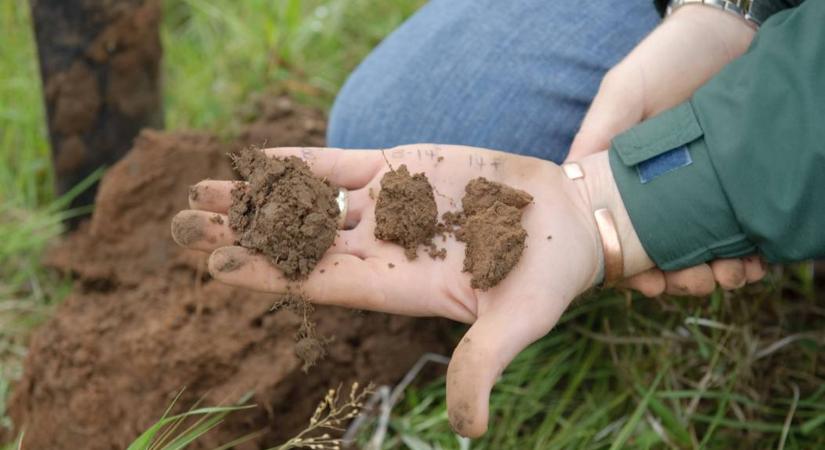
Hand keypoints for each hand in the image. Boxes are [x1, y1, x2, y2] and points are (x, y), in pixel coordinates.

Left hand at [172, 144, 649, 436]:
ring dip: (255, 198)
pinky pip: (339, 165)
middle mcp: (381, 248)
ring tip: (200, 192)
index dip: (271, 273)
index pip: (320, 281)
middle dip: (243, 234)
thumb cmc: (548, 276)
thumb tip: (473, 430)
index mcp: (398, 285)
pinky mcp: (401, 168)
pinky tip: (256, 160)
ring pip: (307, 203)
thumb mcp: (519, 322)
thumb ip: (485, 363)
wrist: (568, 219)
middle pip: (298, 243)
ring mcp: (387, 206)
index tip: (218, 264)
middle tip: (181, 224)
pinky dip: (298, 162)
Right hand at [567, 4, 763, 295]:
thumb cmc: (665, 60)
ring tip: (735, 273)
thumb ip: (599, 129)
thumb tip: (572, 171)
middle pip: (662, 256)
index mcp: (621, 180)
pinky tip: (755, 259)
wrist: (725, 35)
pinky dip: (746, 254)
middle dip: (681, 279)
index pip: (618, 237)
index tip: (649, 287)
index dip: (631, 270)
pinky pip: (737, 233)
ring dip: (716, 273)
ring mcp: (695, 195)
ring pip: (700, 251)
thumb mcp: (624, 91)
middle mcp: (656, 195)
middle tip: (703, 281)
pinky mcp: (731, 190)